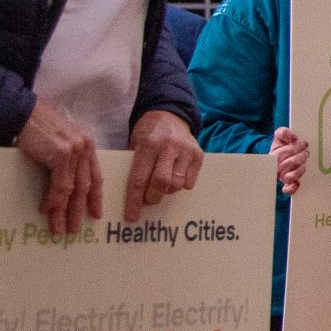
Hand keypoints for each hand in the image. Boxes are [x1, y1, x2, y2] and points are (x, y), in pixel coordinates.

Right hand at [15, 97, 100, 235]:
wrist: (24, 113)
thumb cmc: (39, 128)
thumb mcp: (60, 143)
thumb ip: (68, 160)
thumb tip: (65, 187)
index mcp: (87, 146)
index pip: (96, 176)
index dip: (95, 197)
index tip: (95, 214)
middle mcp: (85, 148)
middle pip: (85, 186)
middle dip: (79, 210)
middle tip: (75, 229)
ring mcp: (75, 151)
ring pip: (73, 189)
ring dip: (64, 211)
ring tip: (59, 228)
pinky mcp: (61, 154)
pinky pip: (59, 185)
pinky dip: (53, 200)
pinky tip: (46, 210)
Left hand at [125, 109, 203, 223]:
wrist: (169, 114)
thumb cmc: (148, 133)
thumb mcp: (135, 144)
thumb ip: (135, 166)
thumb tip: (133, 197)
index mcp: (148, 144)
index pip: (139, 179)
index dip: (134, 201)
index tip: (132, 216)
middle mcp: (168, 146)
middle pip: (161, 183)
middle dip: (152, 197)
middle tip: (148, 199)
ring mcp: (185, 149)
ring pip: (177, 184)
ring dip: (167, 191)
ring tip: (162, 186)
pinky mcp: (198, 154)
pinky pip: (190, 182)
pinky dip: (181, 185)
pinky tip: (175, 176)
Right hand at [274, 125, 309, 194]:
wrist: (283, 153)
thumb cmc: (282, 145)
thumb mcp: (280, 136)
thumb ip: (284, 132)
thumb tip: (293, 138)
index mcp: (273, 156)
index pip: (282, 153)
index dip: (294, 148)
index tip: (304, 143)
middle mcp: (276, 168)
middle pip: (287, 164)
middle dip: (299, 156)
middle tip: (306, 152)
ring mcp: (281, 176)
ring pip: (289, 176)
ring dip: (299, 169)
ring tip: (305, 162)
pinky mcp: (287, 184)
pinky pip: (287, 189)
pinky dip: (292, 187)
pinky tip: (298, 183)